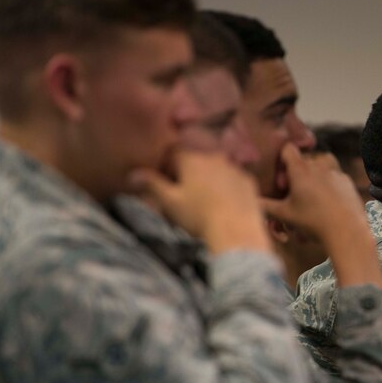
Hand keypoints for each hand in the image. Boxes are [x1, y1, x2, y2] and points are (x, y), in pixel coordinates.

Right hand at [130, 150, 269, 253]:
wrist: (237, 231)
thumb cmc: (198, 217)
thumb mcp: (170, 203)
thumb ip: (152, 185)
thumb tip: (132, 174)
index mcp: (192, 159)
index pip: (173, 150)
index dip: (167, 162)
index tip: (165, 178)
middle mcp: (214, 157)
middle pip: (196, 156)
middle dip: (188, 168)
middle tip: (185, 190)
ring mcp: (235, 168)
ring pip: (217, 166)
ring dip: (209, 175)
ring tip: (206, 197)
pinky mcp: (249, 181)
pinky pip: (234, 177)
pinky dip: (228, 184)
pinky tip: (226, 201)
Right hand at [260, 144, 381, 286]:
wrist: (346, 230)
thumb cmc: (312, 221)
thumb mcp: (284, 214)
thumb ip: (264, 206)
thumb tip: (249, 200)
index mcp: (301, 169)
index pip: (288, 148)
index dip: (282, 160)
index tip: (283, 180)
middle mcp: (318, 164)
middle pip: (303, 160)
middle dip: (297, 174)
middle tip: (294, 194)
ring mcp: (335, 171)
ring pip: (320, 166)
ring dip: (314, 176)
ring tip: (312, 195)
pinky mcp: (347, 180)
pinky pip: (334, 176)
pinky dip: (329, 184)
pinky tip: (328, 202)